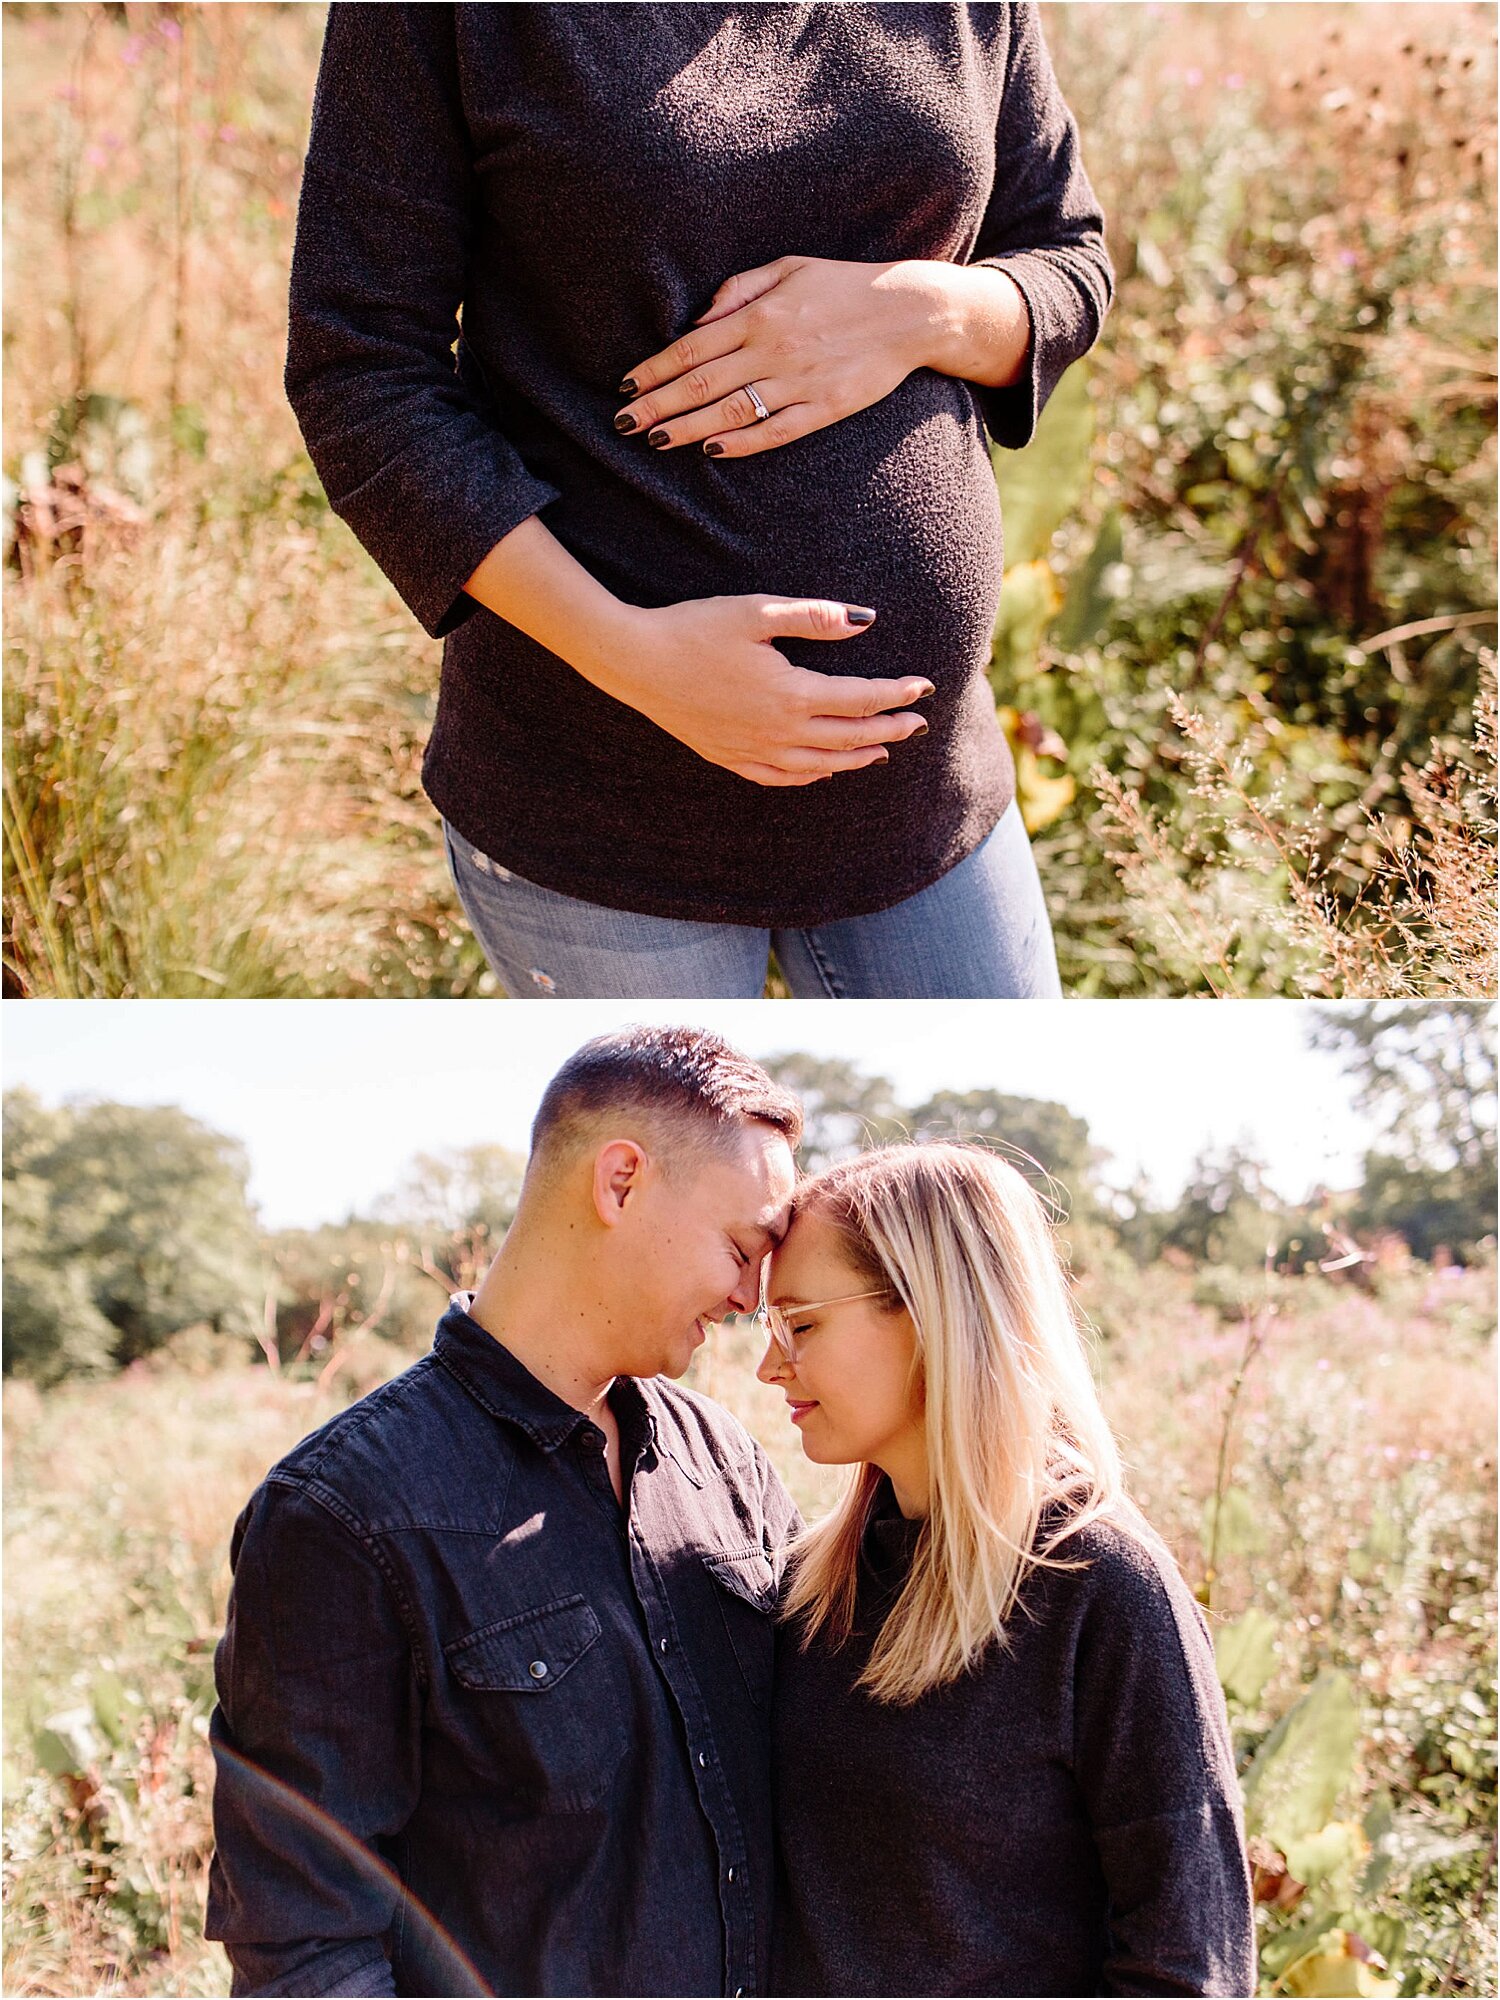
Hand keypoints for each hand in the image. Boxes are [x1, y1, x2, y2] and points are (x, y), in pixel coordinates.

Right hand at [597, 594, 931, 786]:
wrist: (635, 661)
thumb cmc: (694, 628)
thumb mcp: (756, 611)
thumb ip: (814, 617)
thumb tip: (865, 620)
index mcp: (790, 693)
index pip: (859, 699)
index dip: (895, 694)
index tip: (923, 688)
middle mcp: (778, 730)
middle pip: (849, 737)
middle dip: (889, 730)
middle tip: (918, 725)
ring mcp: (753, 749)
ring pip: (820, 764)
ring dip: (856, 758)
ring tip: (882, 752)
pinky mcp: (728, 757)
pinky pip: (781, 777)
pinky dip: (810, 776)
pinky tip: (822, 771)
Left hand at [614, 255, 945, 459]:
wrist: (909, 311)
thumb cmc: (844, 286)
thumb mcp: (789, 267)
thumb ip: (739, 290)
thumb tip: (697, 323)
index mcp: (759, 314)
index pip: (691, 348)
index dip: (654, 370)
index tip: (626, 387)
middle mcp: (772, 349)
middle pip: (699, 383)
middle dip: (656, 406)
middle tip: (623, 425)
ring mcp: (797, 382)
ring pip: (729, 411)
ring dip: (687, 429)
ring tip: (656, 441)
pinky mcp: (823, 408)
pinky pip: (774, 431)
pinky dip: (741, 442)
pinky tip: (712, 451)